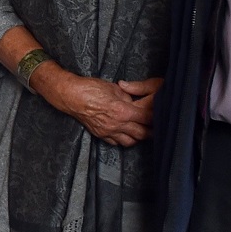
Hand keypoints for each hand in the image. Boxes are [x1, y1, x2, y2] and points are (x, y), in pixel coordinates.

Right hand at [39, 70, 155, 146]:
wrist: (70, 96)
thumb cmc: (90, 88)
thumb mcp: (114, 88)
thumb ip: (128, 97)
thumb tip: (134, 103)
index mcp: (122, 110)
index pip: (146, 117)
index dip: (155, 116)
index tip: (160, 113)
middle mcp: (117, 124)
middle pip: (142, 133)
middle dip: (152, 131)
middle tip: (157, 127)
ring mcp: (108, 131)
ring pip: (130, 142)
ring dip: (138, 137)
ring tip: (142, 131)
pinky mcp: (100, 135)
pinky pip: (117, 142)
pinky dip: (124, 139)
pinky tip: (125, 133)